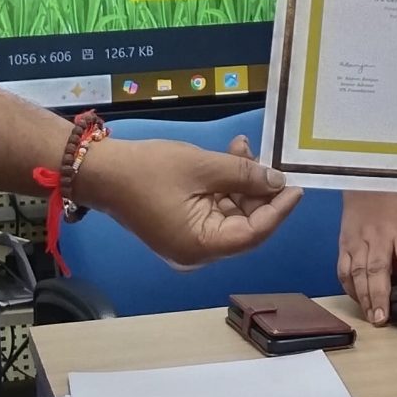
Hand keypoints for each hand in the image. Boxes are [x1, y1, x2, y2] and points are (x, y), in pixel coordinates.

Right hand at [71, 133, 299, 266]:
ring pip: (230, 213)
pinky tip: (230, 155)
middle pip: (244, 224)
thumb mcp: (203, 167)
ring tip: (243, 146)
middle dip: (258, 189)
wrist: (100, 171)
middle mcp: (198, 251)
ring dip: (240, 181)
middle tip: (268, 157)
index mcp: (202, 246)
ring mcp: (189, 240)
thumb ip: (244, 174)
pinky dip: (223, 185)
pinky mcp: (182, 225)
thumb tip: (277, 181)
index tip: (297, 186)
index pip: (254, 233)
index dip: (279, 209)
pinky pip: (213, 209)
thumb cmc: (149, 170)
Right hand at [336, 191, 396, 324]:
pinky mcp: (344, 245)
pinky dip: (348, 287)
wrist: (370, 185)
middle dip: (379, 295)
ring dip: (363, 297)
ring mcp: (358, 242)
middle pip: (378, 269)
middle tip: (381, 318)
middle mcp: (379, 237)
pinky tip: (357, 300)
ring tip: (371, 316)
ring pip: (357, 272)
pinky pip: (342, 270)